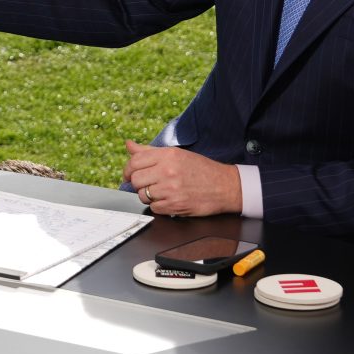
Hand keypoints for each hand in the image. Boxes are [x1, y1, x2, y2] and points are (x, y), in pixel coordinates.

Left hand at [123, 141, 242, 216]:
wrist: (226, 186)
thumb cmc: (201, 169)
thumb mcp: (177, 154)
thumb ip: (150, 151)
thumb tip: (129, 145)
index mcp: (168, 155)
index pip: (134, 162)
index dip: (128, 170)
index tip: (129, 175)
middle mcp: (168, 170)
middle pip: (135, 180)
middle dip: (138, 184)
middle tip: (149, 184)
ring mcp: (171, 189)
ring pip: (142, 195)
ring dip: (149, 196)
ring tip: (162, 191)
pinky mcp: (175, 205)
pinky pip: (154, 208)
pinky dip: (159, 206)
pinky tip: (169, 200)